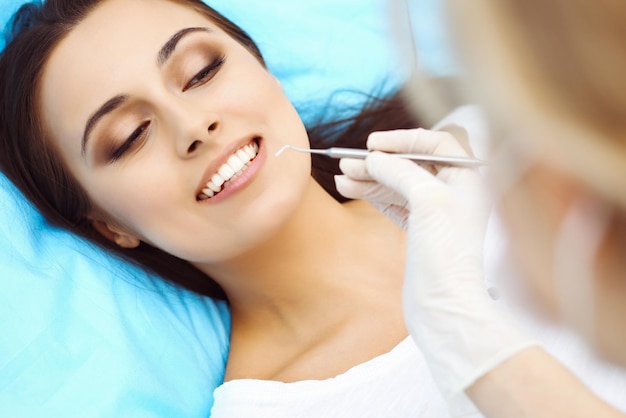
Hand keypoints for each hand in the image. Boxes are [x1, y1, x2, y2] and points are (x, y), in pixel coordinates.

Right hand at [336, 128, 533, 413]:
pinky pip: (394, 203)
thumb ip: (400, 171)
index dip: (403, 140)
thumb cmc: (446, 253)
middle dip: (379, 162)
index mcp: (468, 179)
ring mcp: (436, 213)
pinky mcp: (420, 232)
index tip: (373, 143)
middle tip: (347, 162)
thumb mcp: (427, 200)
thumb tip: (374, 157)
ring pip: (399, 185)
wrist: (443, 307)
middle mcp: (455, 193)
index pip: (435, 144)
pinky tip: (351, 190)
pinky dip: (373, 195)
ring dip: (370, 179)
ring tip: (342, 178)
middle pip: (412, 165)